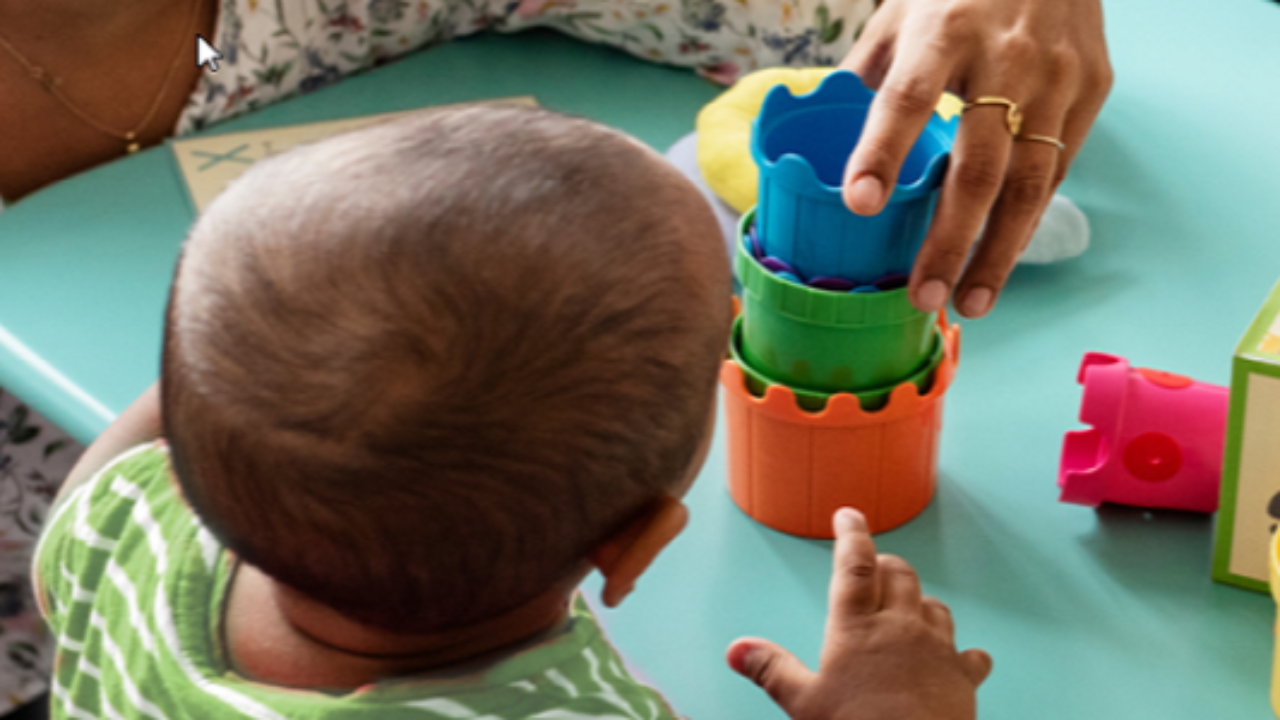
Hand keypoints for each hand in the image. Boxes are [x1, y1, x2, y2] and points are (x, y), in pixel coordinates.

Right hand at [727, 509, 991, 719]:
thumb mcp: (804, 703)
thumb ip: (772, 670)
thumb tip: (738, 649)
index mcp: (857, 627)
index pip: (855, 565)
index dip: (852, 535)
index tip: (849, 516)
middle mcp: (900, 627)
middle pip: (900, 575)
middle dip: (886, 565)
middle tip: (874, 568)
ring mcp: (936, 649)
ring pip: (935, 606)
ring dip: (920, 602)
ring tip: (908, 610)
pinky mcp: (961, 676)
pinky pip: (970, 654)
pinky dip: (962, 653)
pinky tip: (959, 658)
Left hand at [839, 0, 1112, 317]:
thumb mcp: (903, 10)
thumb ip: (866, 73)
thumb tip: (816, 126)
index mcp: (945, 30)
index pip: (907, 99)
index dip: (882, 152)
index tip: (859, 204)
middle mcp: (1007, 57)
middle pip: (977, 165)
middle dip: (950, 240)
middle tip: (923, 295)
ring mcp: (1058, 77)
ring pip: (1028, 183)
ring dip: (998, 253)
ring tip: (971, 303)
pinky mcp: (1093, 90)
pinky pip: (1057, 170)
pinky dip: (1028, 221)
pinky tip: (1002, 258)